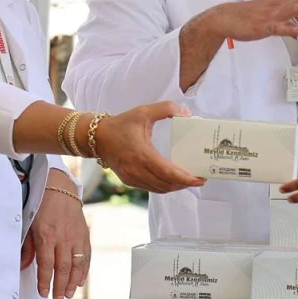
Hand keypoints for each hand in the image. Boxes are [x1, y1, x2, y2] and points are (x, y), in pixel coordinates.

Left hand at [24, 169, 89, 298]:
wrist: (60, 189)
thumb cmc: (42, 206)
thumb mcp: (29, 225)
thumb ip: (28, 247)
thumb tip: (24, 266)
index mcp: (47, 235)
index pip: (47, 264)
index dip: (45, 281)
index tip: (43, 293)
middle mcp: (64, 238)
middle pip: (64, 268)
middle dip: (61, 286)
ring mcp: (76, 237)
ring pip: (77, 264)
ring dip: (73, 282)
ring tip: (69, 294)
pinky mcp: (85, 235)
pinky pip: (86, 256)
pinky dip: (84, 270)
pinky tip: (80, 280)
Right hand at [92, 102, 207, 193]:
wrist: (97, 137)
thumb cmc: (121, 124)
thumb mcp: (143, 111)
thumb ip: (166, 109)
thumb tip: (187, 113)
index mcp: (142, 154)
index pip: (168, 173)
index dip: (186, 179)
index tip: (200, 179)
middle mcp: (137, 170)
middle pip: (167, 184)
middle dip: (185, 184)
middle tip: (200, 178)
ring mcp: (132, 178)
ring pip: (160, 189)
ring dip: (176, 187)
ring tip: (189, 180)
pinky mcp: (129, 180)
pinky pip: (152, 188)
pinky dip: (165, 186)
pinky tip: (173, 180)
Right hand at [191, 0, 297, 41]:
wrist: (224, 18)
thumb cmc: (248, 16)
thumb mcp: (271, 15)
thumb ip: (287, 19)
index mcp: (283, 2)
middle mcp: (280, 5)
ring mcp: (272, 15)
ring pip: (294, 10)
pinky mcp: (263, 27)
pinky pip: (276, 29)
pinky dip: (286, 29)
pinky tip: (297, 31)